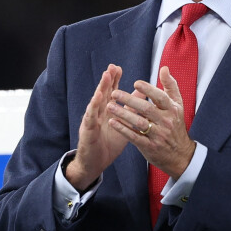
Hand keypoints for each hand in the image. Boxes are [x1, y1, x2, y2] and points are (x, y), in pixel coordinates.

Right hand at [66, 64, 128, 191]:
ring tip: (105, 77)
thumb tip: (142, 95)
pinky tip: (97, 99)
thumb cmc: (109, 143)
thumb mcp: (123, 124)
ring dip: (101, 89)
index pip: (111, 93)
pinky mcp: (88, 131)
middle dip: (107, 80)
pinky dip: (94, 108)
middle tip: (112, 67)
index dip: (114, 81)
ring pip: (96, 103)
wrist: (96, 163)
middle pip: (103, 93)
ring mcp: (92, 121)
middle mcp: (99, 113)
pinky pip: (91, 118)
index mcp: (108, 111)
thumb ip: (131, 109)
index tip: (118, 68)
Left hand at [107, 66, 195, 179]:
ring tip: (109, 106)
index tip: (135, 83)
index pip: (160, 97)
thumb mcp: (178, 105)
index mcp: (172, 110)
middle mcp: (166, 122)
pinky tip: (112, 122)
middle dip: (129, 100)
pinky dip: (122, 129)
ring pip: (138, 123)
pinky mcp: (149, 146)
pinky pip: (134, 137)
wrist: (180, 154)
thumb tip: (164, 68)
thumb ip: (170, 86)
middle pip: (146, 109)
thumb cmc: (176, 125)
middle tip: (114, 93)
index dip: (148, 90)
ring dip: (123, 114)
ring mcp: (158, 135)